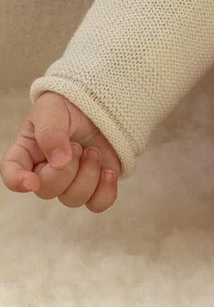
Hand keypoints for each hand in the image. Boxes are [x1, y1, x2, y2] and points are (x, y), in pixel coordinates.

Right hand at [1, 91, 121, 211]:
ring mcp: (70, 181)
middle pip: (47, 191)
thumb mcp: (52, 109)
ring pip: (73, 199)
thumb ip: (51, 133)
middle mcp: (44, 172)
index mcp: (26, 153)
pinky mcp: (95, 184)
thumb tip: (59, 162)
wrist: (99, 103)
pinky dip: (105, 191)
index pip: (12, 173)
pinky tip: (108, 171)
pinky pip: (98, 203)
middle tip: (78, 146)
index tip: (31, 181)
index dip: (18, 181)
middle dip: (66, 169)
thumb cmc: (68, 106)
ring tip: (93, 152)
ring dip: (87, 175)